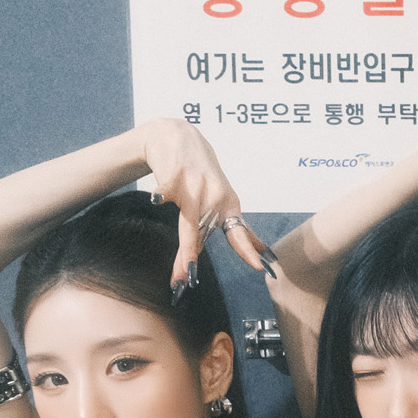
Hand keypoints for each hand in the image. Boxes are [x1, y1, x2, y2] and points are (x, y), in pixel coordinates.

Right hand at [138, 118, 271, 290]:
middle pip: (204, 235)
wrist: (177, 135)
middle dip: (195, 261)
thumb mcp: (224, 197)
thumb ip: (236, 226)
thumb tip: (260, 251)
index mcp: (228, 204)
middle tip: (192, 283)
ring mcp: (194, 187)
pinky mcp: (173, 175)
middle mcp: (214, 197)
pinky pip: (166, 190)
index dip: (248, 249)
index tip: (259, 267)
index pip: (238, 231)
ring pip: (187, 224)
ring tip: (182, 272)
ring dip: (185, 249)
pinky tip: (157, 200)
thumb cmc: (201, 172)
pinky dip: (161, 195)